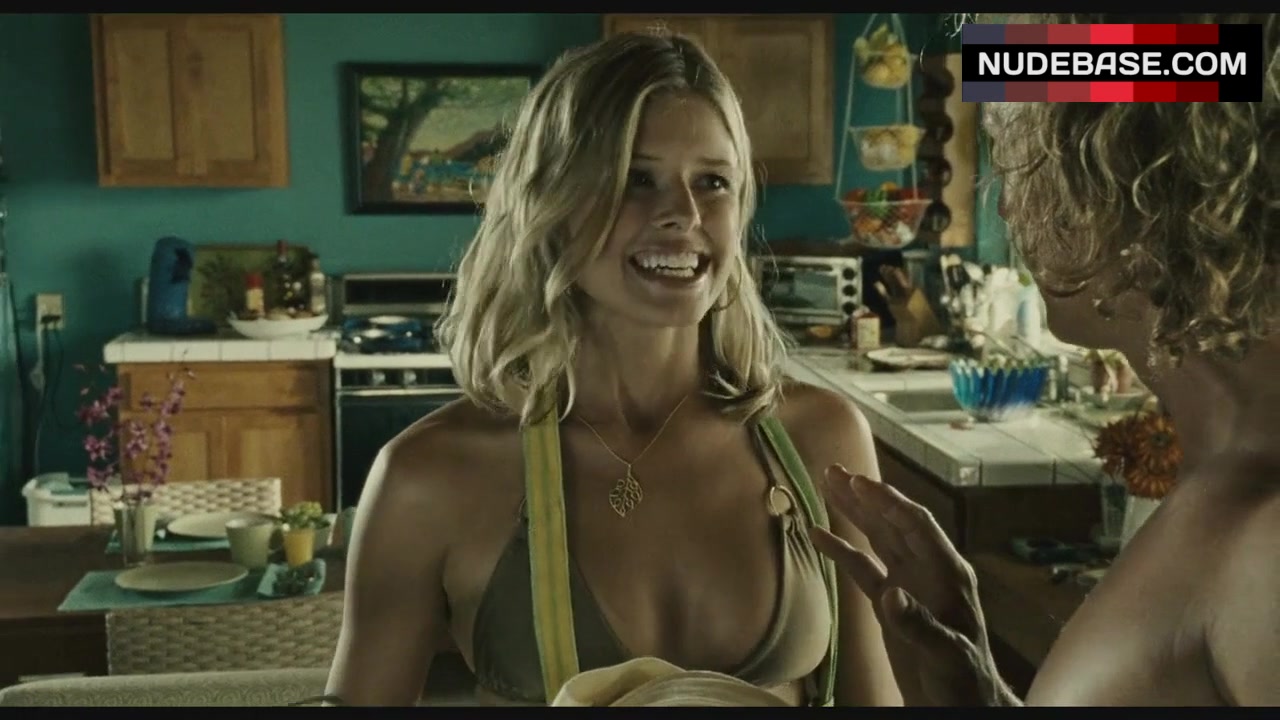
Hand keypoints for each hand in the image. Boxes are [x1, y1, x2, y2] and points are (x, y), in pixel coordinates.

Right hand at [810, 465, 1017, 706]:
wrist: (961, 703)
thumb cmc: (965, 680)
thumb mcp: (948, 654)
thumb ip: (920, 625)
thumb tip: (890, 596)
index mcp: (948, 573)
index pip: (916, 525)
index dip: (889, 501)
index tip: (859, 482)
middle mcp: (926, 571)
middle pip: (892, 522)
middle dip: (864, 496)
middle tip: (833, 471)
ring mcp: (907, 585)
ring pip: (876, 538)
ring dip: (853, 511)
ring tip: (827, 484)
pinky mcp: (889, 604)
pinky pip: (862, 568)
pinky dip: (841, 550)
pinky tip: (818, 534)